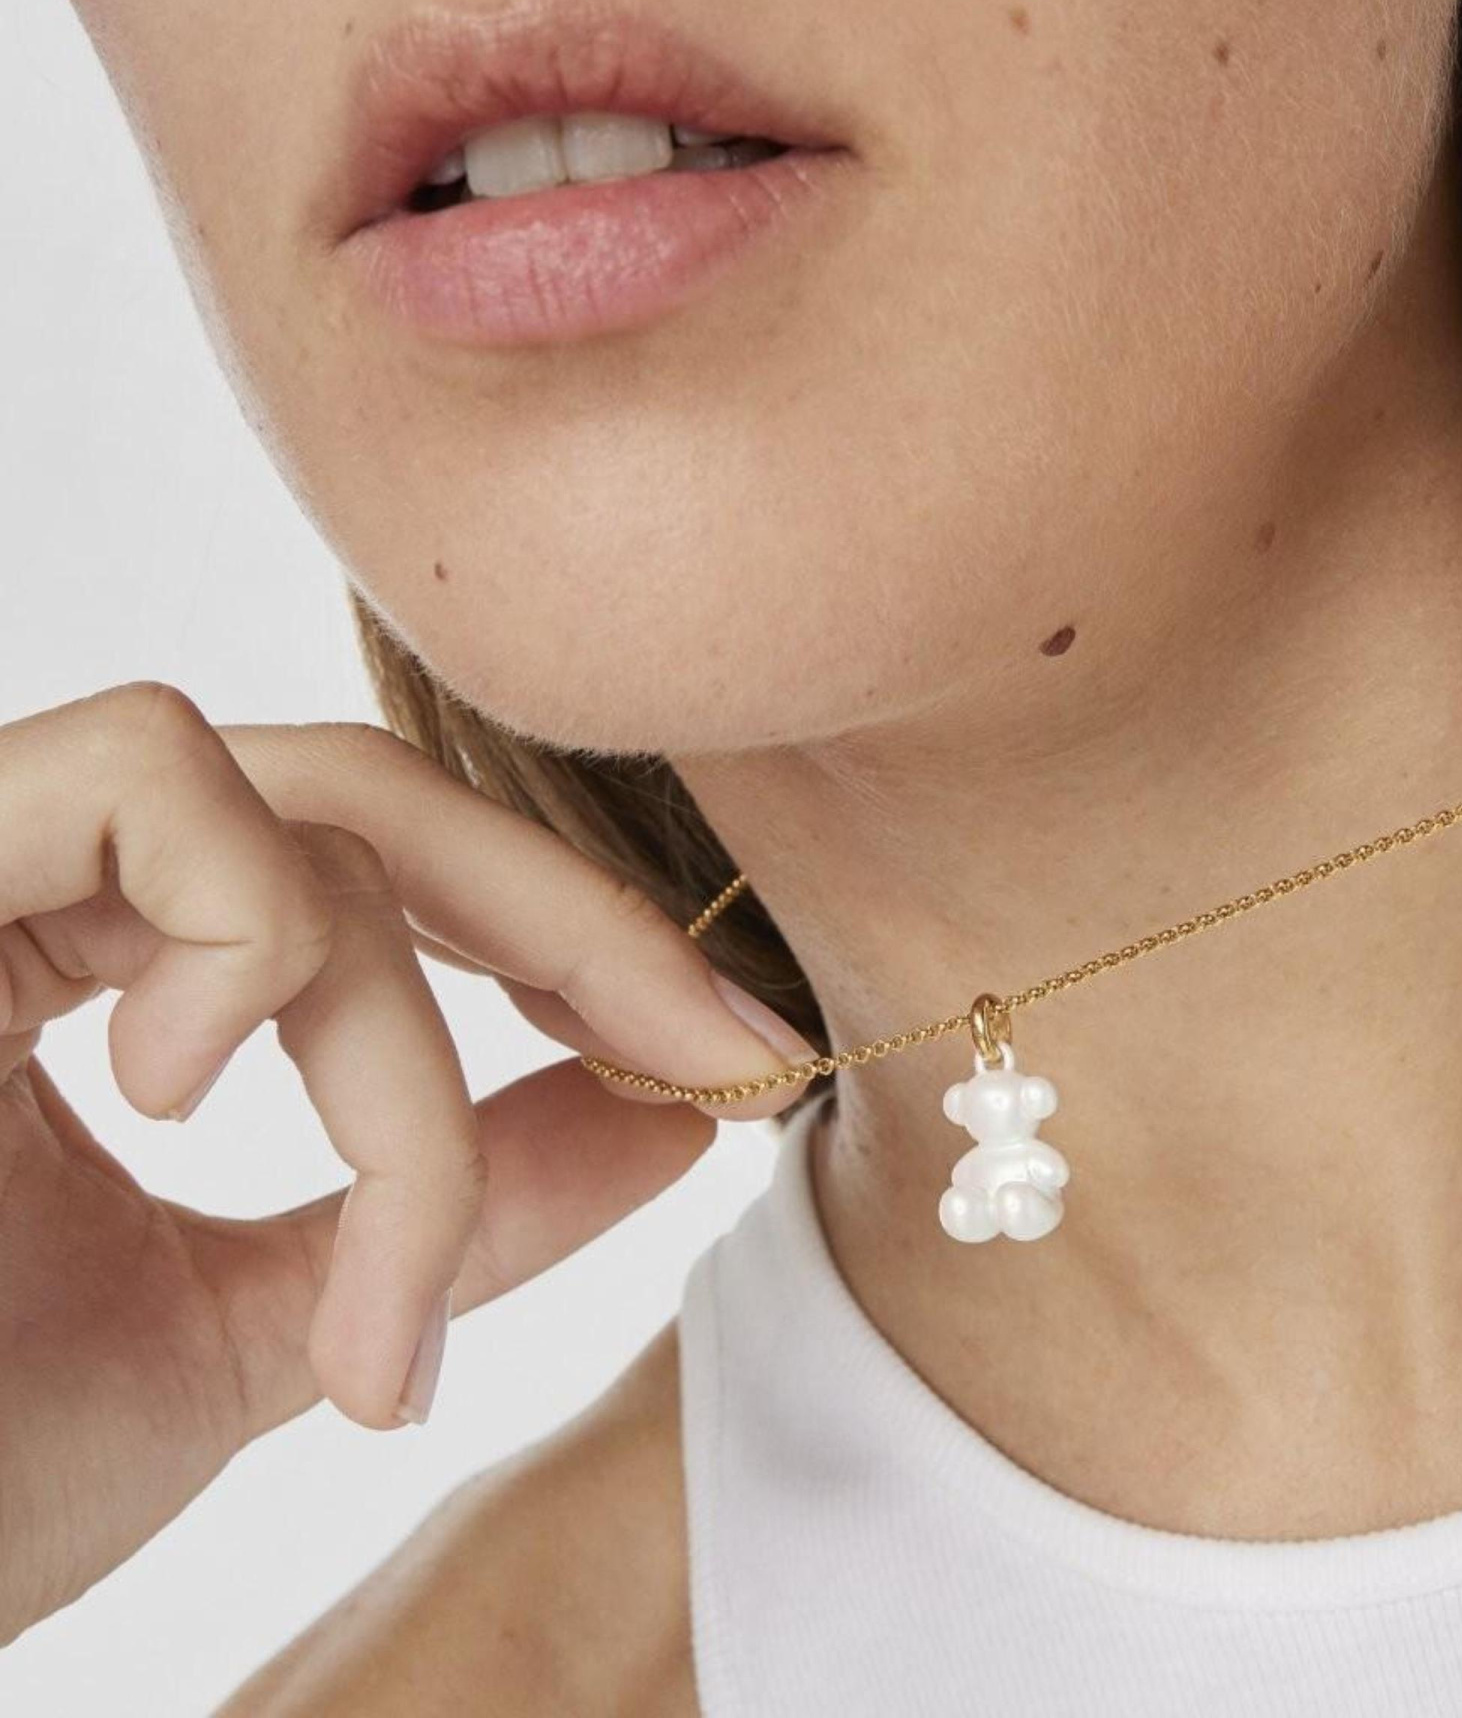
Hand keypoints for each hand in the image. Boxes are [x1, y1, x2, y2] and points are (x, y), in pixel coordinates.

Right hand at [0, 688, 811, 1642]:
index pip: (373, 869)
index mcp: (94, 968)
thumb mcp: (260, 1339)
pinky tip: (188, 1106)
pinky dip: (247, 942)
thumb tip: (670, 1115)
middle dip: (570, 921)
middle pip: (364, 793)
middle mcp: (23, 880)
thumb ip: (445, 1213)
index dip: (572, 940)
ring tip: (369, 1279)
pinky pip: (152, 774)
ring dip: (386, 1037)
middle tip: (718, 1055)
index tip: (737, 1058)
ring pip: (284, 803)